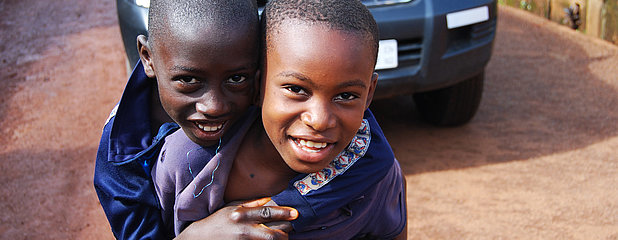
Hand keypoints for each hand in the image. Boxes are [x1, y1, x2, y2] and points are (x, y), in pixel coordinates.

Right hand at [175, 198, 297, 239]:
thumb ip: (251, 203)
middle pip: (272, 234)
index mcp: (241, 215)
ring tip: (282, 236)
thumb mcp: (232, 207)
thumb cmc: (218, 220)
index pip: (267, 213)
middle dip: (285, 232)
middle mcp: (243, 230)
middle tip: (290, 228)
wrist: (199, 238)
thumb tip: (269, 199)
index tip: (295, 214)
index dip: (283, 213)